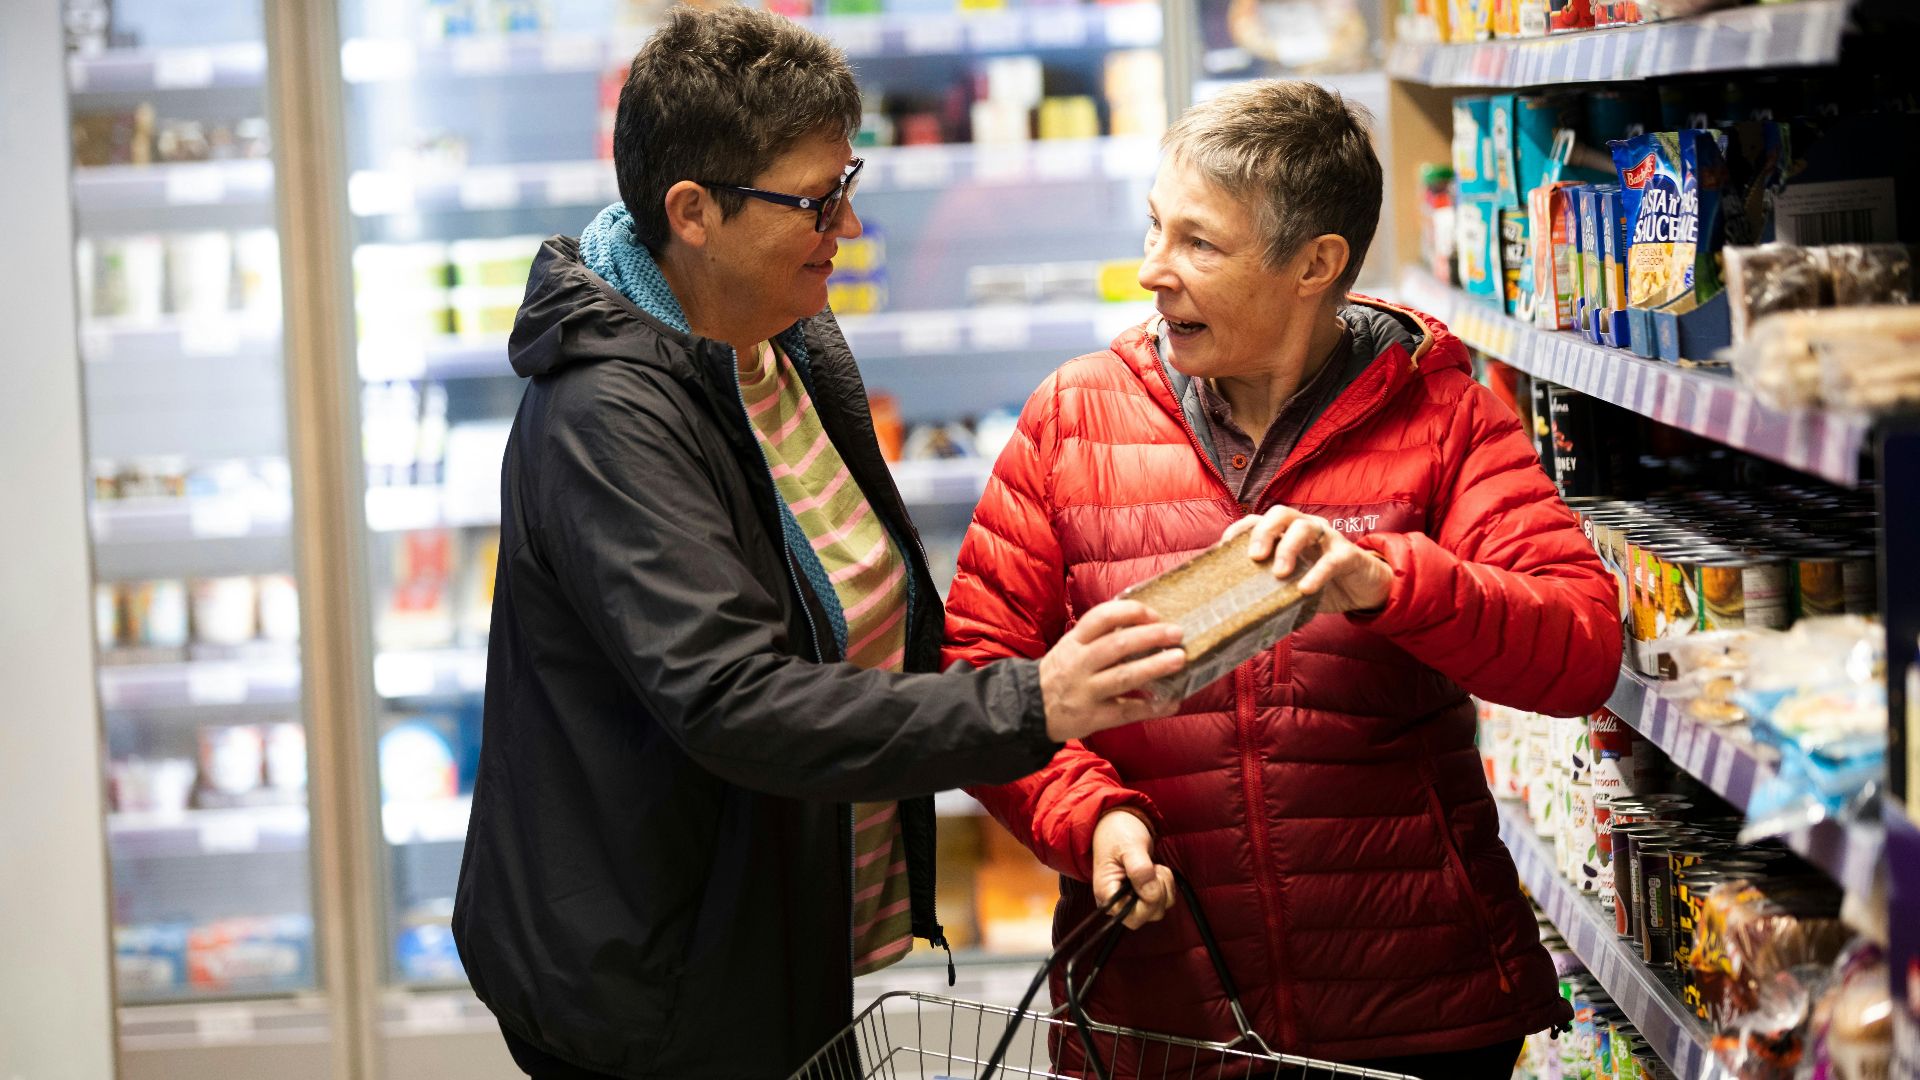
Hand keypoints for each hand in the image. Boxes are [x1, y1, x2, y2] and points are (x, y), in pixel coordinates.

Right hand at [1039, 600, 1184, 742]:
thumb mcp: (1071, 647)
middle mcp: (1078, 664)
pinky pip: (1126, 710)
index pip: (1101, 617)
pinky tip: (1171, 703)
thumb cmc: (1061, 673)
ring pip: (1123, 676)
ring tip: (1179, 659)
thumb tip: (1145, 625)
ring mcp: (1085, 691)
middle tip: (1177, 633)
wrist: (1030, 709)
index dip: (1131, 612)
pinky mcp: (1092, 717)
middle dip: (1150, 637)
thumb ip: (1099, 636)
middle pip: (1117, 645)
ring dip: (1155, 667)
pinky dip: (1151, 707)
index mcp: (1074, 642)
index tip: (1154, 614)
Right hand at [1092, 810, 1173, 929]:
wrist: (1118, 823)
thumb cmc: (1118, 833)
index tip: (1150, 877)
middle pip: (1146, 916)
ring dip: (1164, 887)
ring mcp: (1130, 900)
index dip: (1147, 903)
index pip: (1130, 916)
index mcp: (1107, 893)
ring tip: (1153, 866)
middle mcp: (1117, 902)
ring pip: (1158, 910)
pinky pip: (1164, 901)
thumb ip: (1140, 869)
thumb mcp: (1129, 846)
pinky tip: (1156, 870)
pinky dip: (1167, 886)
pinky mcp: (1142, 896)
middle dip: (1158, 893)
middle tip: (1153, 869)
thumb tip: (1150, 892)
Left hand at [1222, 506, 1392, 614]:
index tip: (1224, 546)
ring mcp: (1327, 538)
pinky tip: (1306, 589)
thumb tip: (1235, 608)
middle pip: (1280, 514)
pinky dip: (1317, 573)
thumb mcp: (1290, 583)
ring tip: (1279, 573)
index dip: (1239, 529)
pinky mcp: (1347, 554)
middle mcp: (1305, 528)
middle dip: (1264, 532)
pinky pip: (1331, 559)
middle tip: (1255, 557)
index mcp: (1286, 533)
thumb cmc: (1320, 583)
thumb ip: (1268, 586)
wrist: (1363, 589)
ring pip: (1304, 528)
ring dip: (1288, 548)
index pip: (1257, 520)